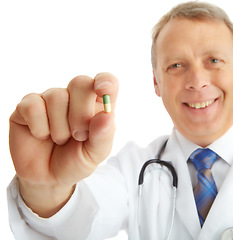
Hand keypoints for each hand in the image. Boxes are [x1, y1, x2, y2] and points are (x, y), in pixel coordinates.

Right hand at [9, 73, 117, 216]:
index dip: (106, 82)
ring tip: (60, 139)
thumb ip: (103, 136)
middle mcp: (74, 97)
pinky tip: (41, 135)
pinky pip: (33, 106)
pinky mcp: (27, 106)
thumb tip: (107, 115)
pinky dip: (39, 127)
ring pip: (56, 97)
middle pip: (80, 83)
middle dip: (80, 114)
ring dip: (60, 127)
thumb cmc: (75, 162)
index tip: (102, 91)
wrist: (47, 178)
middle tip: (79, 136)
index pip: (107, 81)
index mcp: (96, 106)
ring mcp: (50, 99)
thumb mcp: (94, 155)